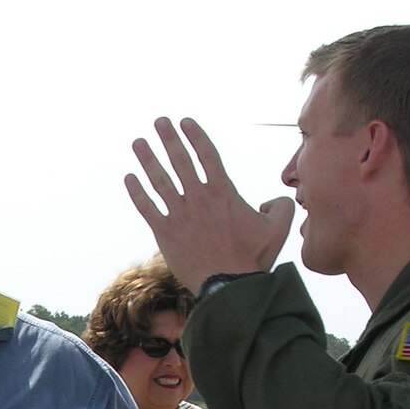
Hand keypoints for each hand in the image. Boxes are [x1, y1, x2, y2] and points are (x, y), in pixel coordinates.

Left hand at [126, 118, 295, 292]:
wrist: (229, 287)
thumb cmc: (254, 259)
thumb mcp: (279, 228)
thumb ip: (280, 206)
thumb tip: (270, 201)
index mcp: (223, 192)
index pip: (207, 155)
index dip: (195, 135)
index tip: (185, 121)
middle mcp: (198, 198)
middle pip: (180, 160)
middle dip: (169, 138)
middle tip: (159, 121)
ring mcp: (180, 215)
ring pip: (159, 180)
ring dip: (148, 159)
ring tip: (138, 142)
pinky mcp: (165, 233)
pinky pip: (147, 208)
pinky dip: (137, 192)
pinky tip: (129, 177)